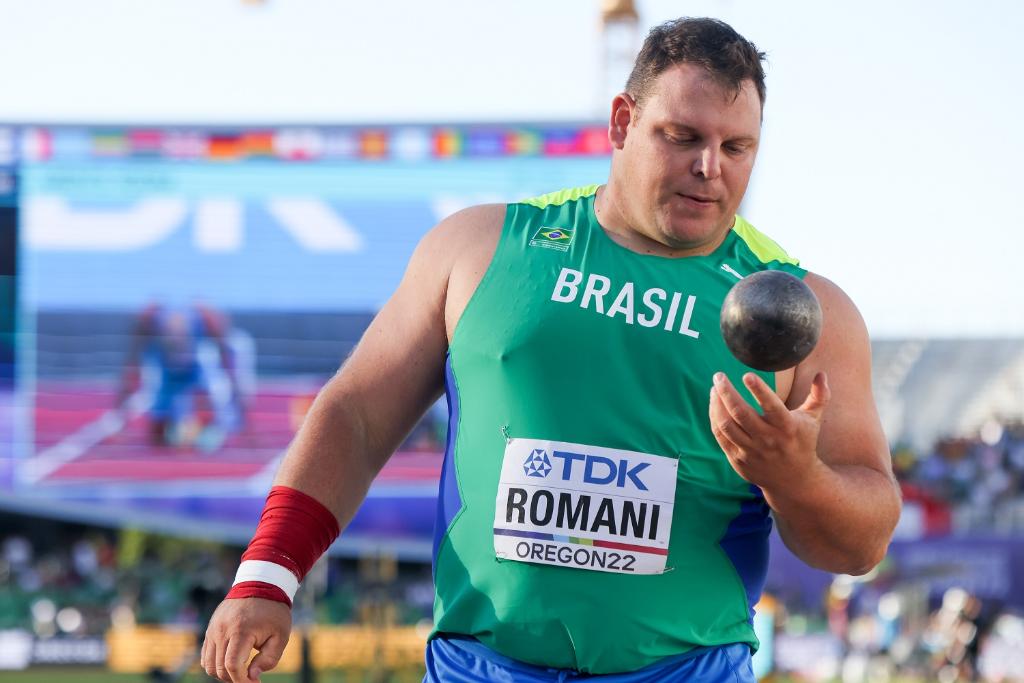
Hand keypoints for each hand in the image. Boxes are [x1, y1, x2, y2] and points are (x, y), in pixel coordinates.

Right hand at [201, 597, 291, 682]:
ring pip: (209, 664)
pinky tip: (231, 662)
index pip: (232, 665)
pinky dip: (215, 664)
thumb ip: (269, 659)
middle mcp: (222, 630)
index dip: (242, 681)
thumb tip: (252, 676)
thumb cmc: (273, 612)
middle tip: (250, 677)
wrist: (260, 585)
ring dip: (223, 673)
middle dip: (234, 679)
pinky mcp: (210, 629)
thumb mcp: (281, 635)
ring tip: (241, 669)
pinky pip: (206, 655)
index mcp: (241, 631)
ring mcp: (213, 629)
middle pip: (219, 668)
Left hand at [708, 371, 830, 490]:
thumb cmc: (803, 442)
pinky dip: (714, 418)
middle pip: (741, 414)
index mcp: (787, 427)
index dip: (759, 390)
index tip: (747, 375)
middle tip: (718, 376)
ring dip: (717, 404)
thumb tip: (821, 374)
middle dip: (727, 392)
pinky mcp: (738, 459)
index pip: (772, 406)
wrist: (794, 480)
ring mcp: (751, 451)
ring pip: (726, 425)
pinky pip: (720, 436)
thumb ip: (819, 396)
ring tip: (715, 388)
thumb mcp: (814, 420)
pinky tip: (715, 404)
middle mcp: (768, 439)